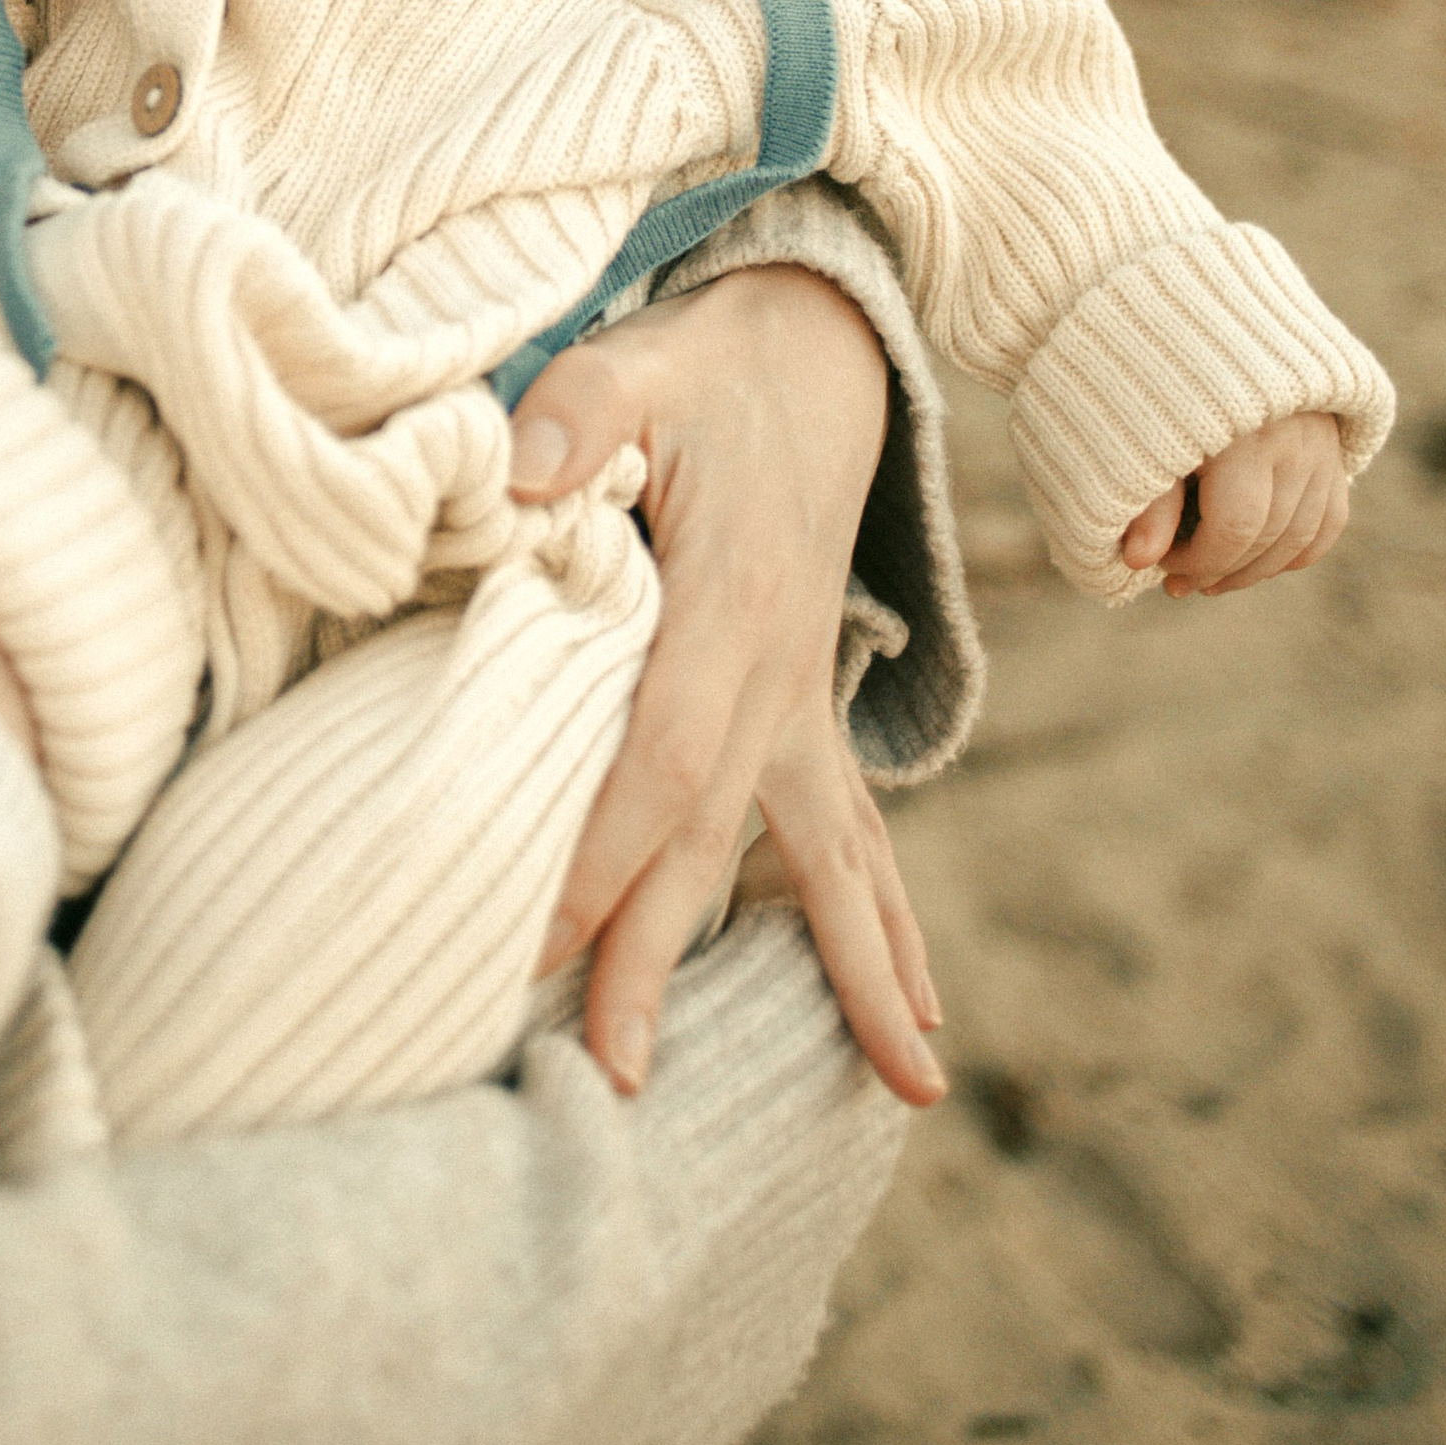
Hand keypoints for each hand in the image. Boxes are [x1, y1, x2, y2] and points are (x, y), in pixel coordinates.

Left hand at [511, 264, 946, 1113]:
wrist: (816, 352)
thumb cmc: (703, 369)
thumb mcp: (634, 366)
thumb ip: (577, 415)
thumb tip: (527, 480)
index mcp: (731, 604)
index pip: (656, 760)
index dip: (596, 858)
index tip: (528, 946)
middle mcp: (781, 672)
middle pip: (714, 838)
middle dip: (662, 959)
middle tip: (616, 1077)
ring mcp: (805, 698)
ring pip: (820, 857)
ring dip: (851, 974)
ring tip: (902, 1092)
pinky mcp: (808, 707)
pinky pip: (853, 835)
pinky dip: (883, 927)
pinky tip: (918, 1025)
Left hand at [1119, 409, 1348, 596]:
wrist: (1219, 336)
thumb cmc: (1171, 390)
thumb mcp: (1151, 439)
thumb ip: (1150, 503)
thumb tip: (1138, 563)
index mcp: (1243, 433)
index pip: (1236, 527)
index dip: (1197, 561)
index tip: (1160, 565)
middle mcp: (1294, 440)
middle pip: (1269, 536)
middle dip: (1221, 571)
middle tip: (1180, 584)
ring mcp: (1322, 447)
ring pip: (1302, 536)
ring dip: (1256, 571)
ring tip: (1212, 581)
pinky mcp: (1335, 452)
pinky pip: (1329, 522)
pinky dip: (1296, 553)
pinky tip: (1258, 564)